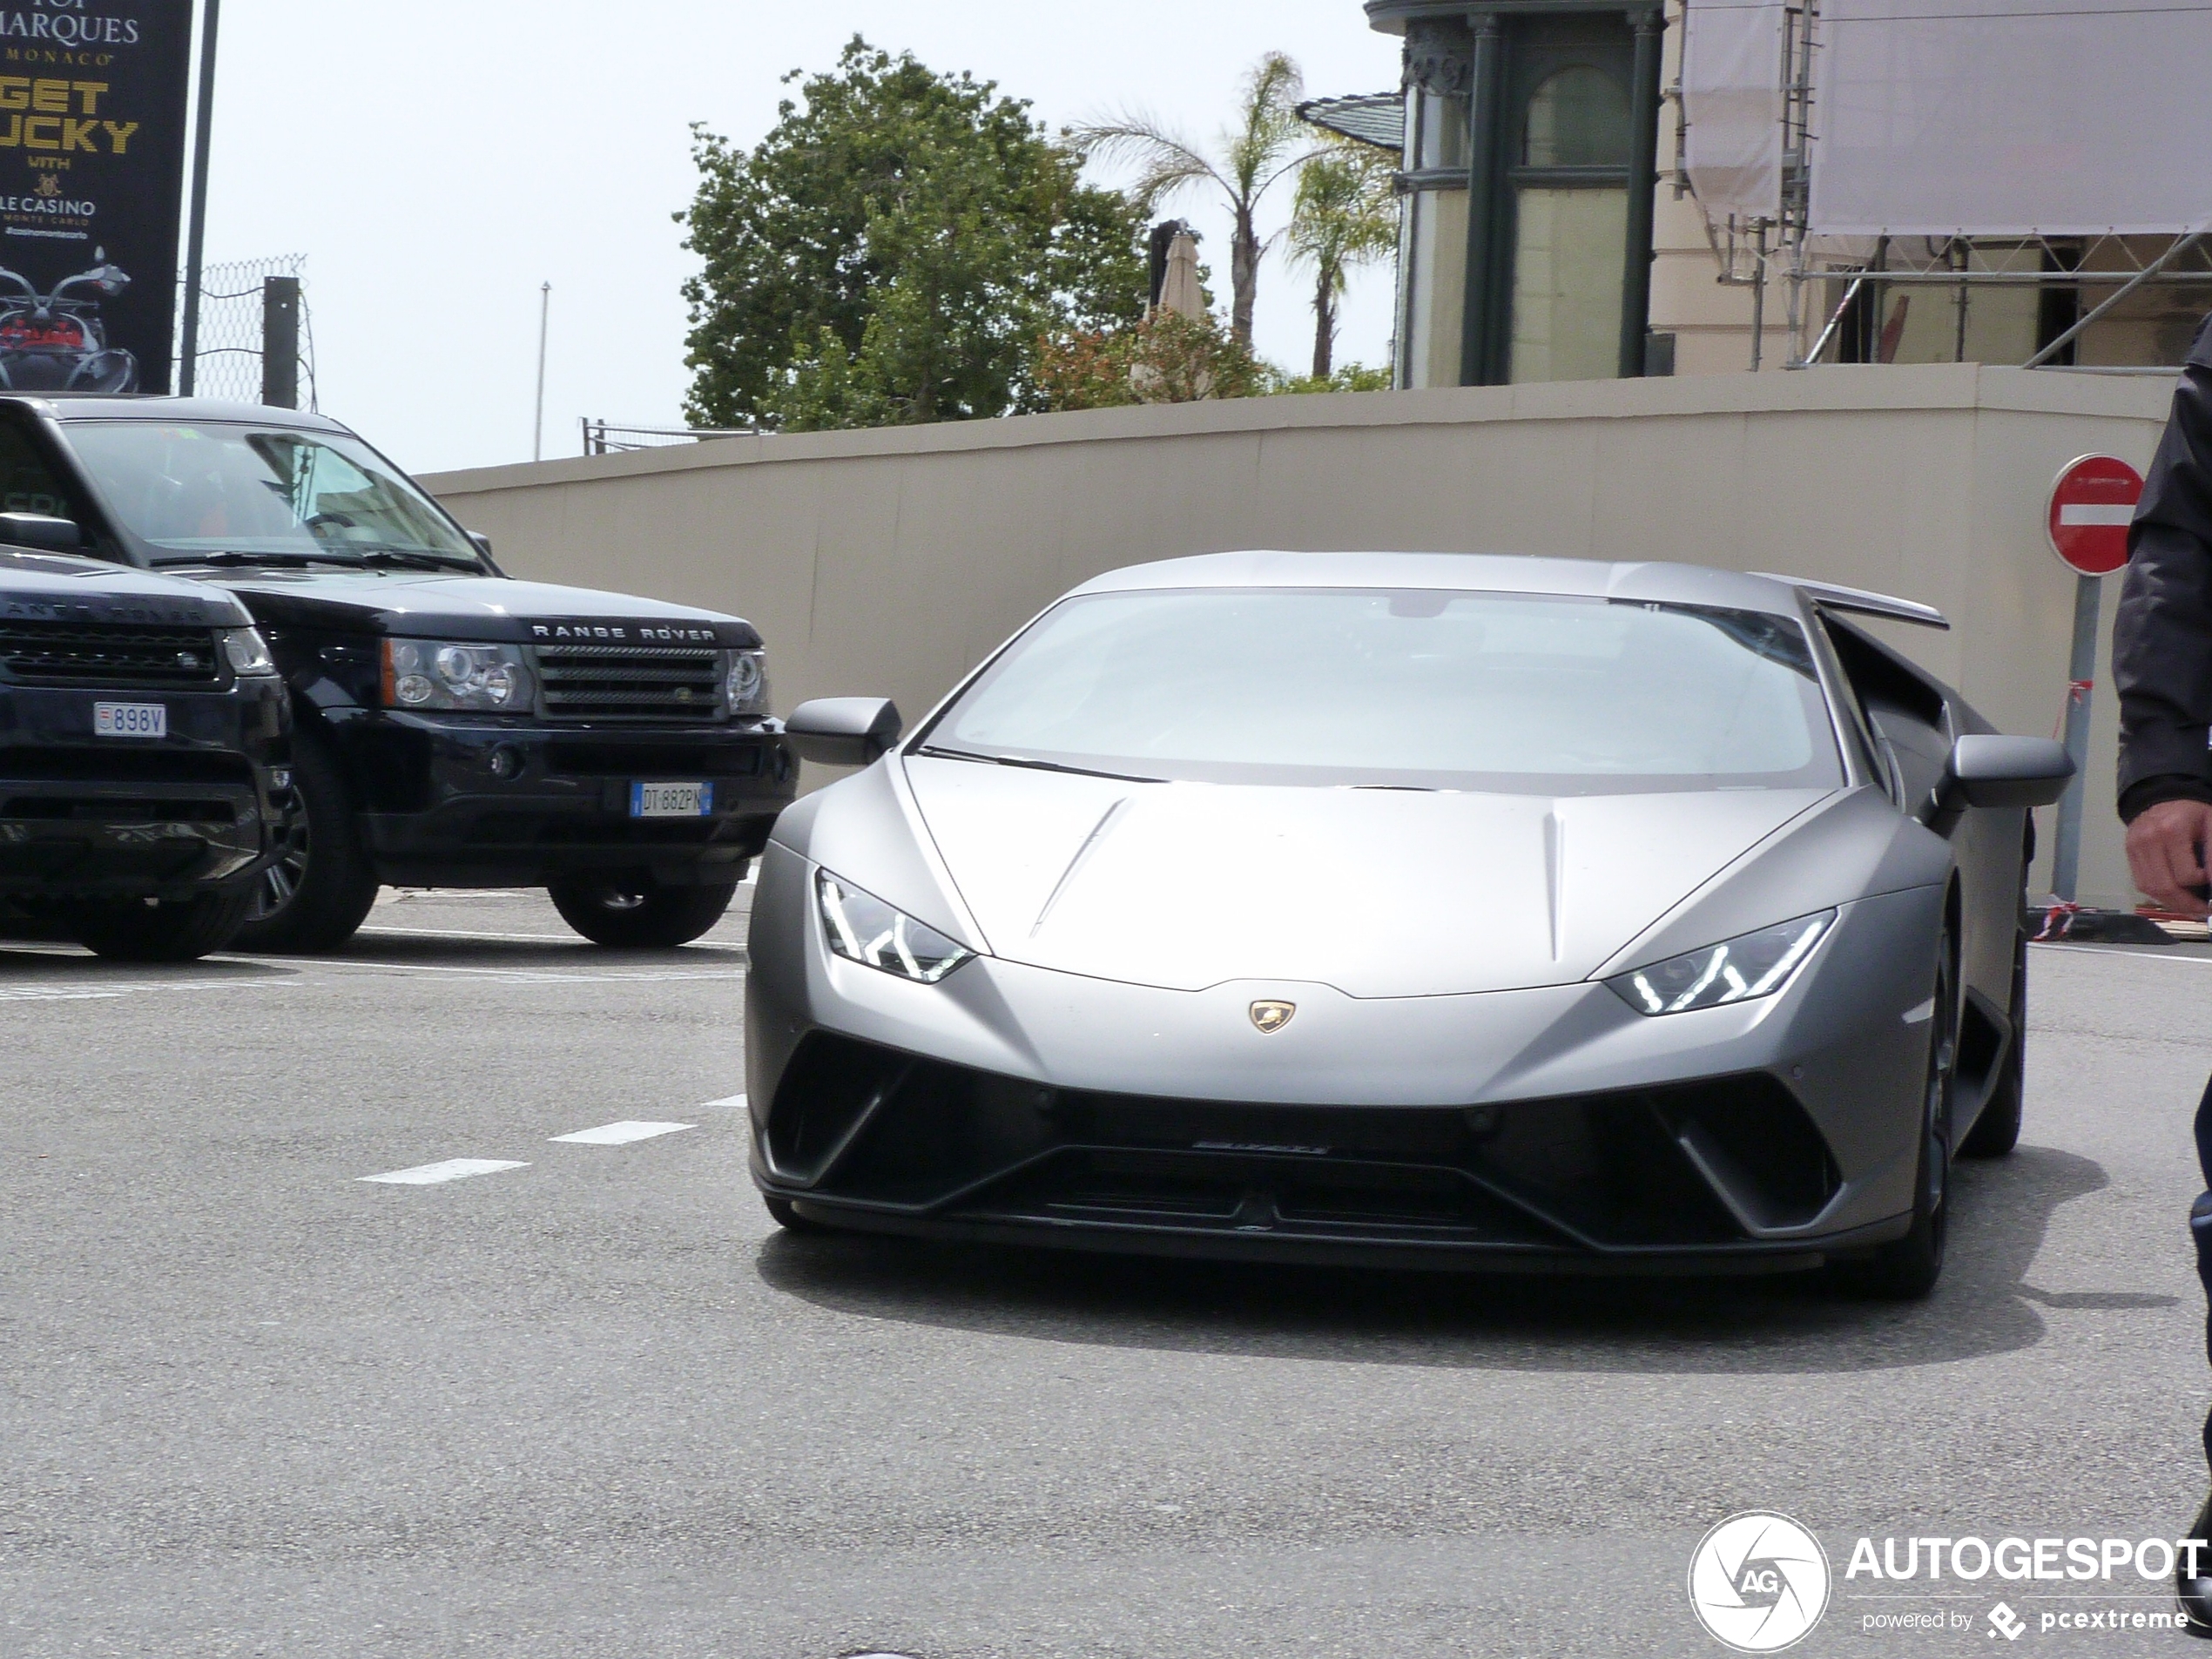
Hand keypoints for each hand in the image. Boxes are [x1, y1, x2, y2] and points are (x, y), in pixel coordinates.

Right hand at [2126, 798, 2211, 915]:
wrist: (2163, 795)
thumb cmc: (2193, 812)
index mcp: (2172, 831)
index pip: (2186, 874)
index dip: (2202, 883)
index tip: (2210, 881)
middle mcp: (2148, 841)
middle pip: (2165, 887)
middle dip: (2187, 904)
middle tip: (2203, 910)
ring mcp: (2135, 848)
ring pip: (2151, 889)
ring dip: (2172, 904)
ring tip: (2189, 907)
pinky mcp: (2129, 854)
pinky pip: (2142, 883)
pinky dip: (2159, 895)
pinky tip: (2173, 896)